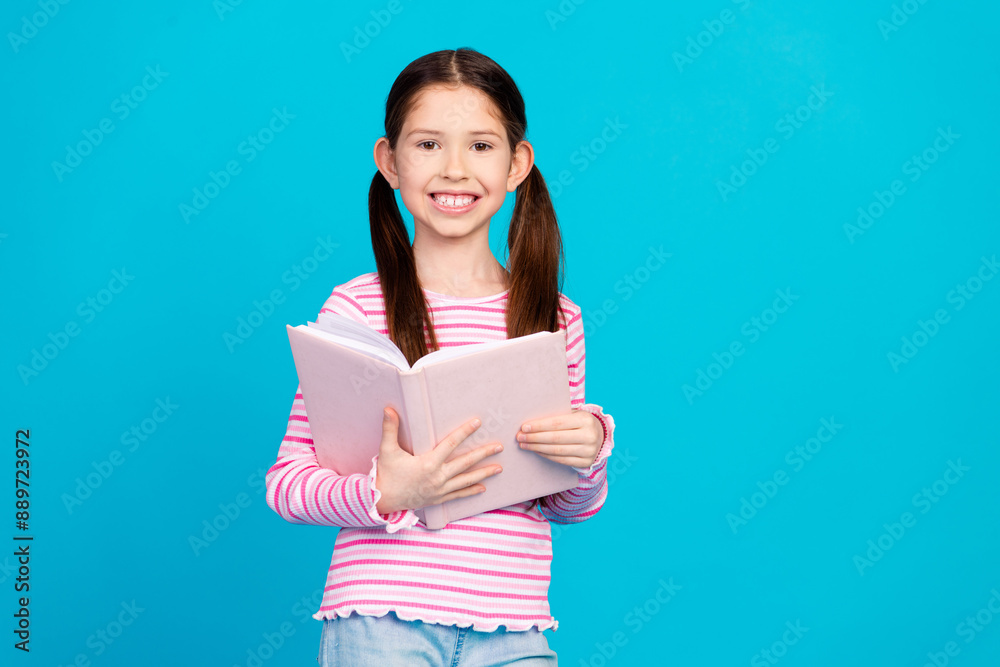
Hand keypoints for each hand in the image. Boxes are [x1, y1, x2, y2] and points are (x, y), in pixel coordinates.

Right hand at [374, 407, 503, 514]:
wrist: (382, 500)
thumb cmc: (386, 474)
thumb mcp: (387, 450)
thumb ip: (389, 429)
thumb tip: (388, 409)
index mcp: (428, 463)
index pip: (451, 444)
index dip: (465, 432)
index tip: (478, 423)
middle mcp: (438, 477)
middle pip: (466, 463)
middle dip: (484, 454)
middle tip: (499, 447)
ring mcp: (440, 489)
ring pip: (466, 480)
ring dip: (484, 473)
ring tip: (499, 468)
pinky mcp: (438, 499)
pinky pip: (459, 495)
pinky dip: (471, 491)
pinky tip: (484, 488)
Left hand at [517, 409, 603, 468]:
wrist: (600, 435)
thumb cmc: (579, 422)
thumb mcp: (573, 414)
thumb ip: (557, 416)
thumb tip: (531, 422)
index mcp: (585, 419)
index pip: (557, 423)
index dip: (539, 426)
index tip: (524, 427)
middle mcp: (589, 436)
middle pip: (555, 438)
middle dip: (534, 438)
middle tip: (520, 437)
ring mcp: (589, 451)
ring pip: (557, 450)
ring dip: (537, 448)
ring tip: (524, 445)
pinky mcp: (586, 462)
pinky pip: (561, 460)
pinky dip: (546, 455)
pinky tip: (536, 451)